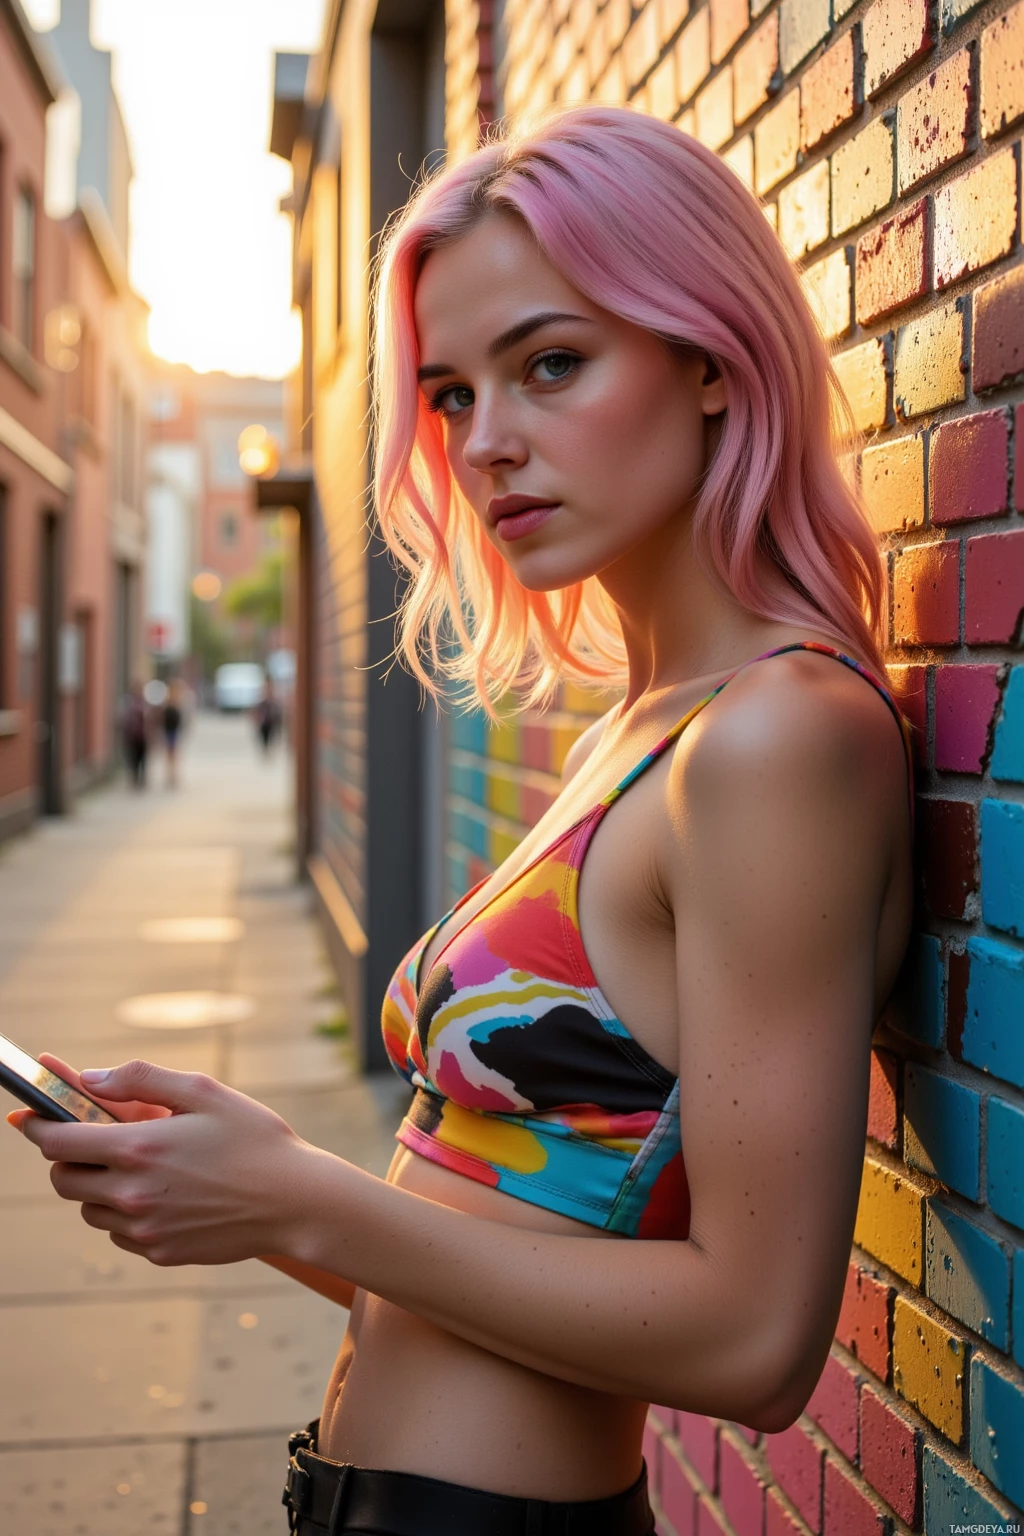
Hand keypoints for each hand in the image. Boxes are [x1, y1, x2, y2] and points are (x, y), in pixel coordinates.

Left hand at [11, 1060, 312, 1266]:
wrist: (295, 1202)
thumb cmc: (254, 1138)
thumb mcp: (203, 1091)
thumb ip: (139, 1079)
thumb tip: (89, 1079)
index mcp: (138, 1148)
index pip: (58, 1142)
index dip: (38, 1126)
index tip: (29, 1117)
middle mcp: (131, 1194)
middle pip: (63, 1181)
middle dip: (68, 1158)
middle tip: (94, 1142)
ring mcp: (144, 1229)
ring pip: (89, 1210)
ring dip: (98, 1187)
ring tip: (140, 1168)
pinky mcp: (160, 1252)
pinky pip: (120, 1234)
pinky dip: (126, 1214)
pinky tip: (165, 1195)